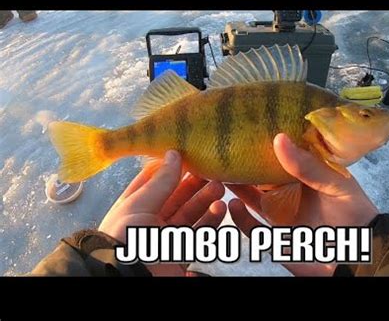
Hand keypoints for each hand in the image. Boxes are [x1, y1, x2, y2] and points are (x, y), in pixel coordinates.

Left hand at [99, 151, 226, 275]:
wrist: (128, 277)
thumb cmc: (126, 238)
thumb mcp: (139, 203)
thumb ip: (161, 180)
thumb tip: (174, 153)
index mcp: (135, 207)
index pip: (155, 182)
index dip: (172, 169)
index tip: (190, 156)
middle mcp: (150, 221)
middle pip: (177, 198)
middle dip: (195, 184)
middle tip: (212, 171)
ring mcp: (167, 238)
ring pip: (191, 214)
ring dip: (206, 200)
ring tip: (220, 188)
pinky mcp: (181, 254)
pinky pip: (200, 235)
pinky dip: (212, 221)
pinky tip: (221, 208)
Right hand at [227, 133, 377, 275]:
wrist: (362, 255)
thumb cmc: (354, 213)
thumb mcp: (335, 184)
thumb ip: (308, 165)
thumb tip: (278, 138)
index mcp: (304, 176)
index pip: (279, 157)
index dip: (262, 145)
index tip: (244, 130)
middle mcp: (289, 192)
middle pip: (260, 177)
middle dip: (243, 165)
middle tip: (223, 150)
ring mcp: (281, 214)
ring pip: (252, 199)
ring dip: (235, 188)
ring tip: (218, 174)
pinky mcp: (276, 237)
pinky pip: (252, 228)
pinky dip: (240, 218)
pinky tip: (232, 205)